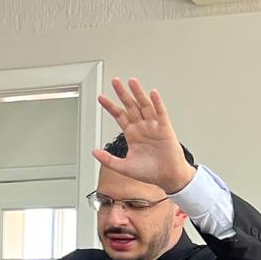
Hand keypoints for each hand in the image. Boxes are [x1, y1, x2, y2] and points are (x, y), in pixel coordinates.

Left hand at [93, 77, 194, 193]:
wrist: (166, 177)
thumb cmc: (148, 172)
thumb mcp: (122, 167)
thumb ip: (107, 159)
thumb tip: (94, 152)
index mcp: (132, 134)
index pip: (119, 116)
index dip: (110, 106)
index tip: (101, 97)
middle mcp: (142, 127)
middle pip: (130, 106)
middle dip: (122, 94)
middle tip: (115, 81)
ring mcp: (153, 126)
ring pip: (144, 106)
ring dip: (138, 93)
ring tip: (131, 82)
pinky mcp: (165, 129)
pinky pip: (160, 113)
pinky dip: (157, 103)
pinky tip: (152, 93)